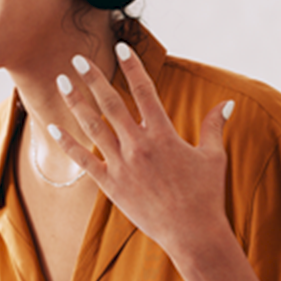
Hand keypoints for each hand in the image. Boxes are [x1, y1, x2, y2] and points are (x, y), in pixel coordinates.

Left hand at [51, 42, 233, 261]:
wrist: (192, 234)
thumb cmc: (205, 196)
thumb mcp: (213, 157)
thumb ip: (213, 126)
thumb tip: (227, 103)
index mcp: (164, 135)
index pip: (145, 91)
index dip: (132, 67)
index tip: (121, 47)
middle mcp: (139, 146)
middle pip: (111, 103)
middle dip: (92, 78)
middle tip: (76, 58)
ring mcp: (122, 165)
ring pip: (93, 127)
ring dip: (75, 102)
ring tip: (61, 82)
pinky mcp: (111, 185)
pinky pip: (84, 160)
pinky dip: (67, 143)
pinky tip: (53, 126)